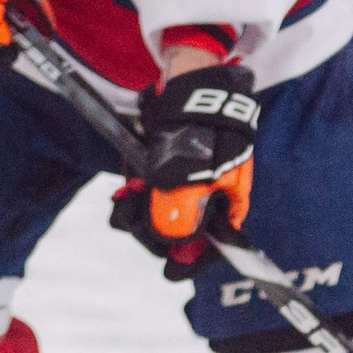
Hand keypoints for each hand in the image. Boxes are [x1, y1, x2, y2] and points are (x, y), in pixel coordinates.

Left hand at [110, 64, 258, 278]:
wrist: (188, 80)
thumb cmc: (200, 123)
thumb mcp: (194, 168)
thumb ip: (183, 206)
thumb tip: (172, 240)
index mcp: (226, 202)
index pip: (212, 247)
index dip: (191, 263)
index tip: (170, 272)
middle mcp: (206, 198)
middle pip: (177, 237)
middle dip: (152, 231)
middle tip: (133, 210)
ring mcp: (182, 185)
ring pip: (155, 218)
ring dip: (136, 213)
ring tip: (126, 196)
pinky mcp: (160, 171)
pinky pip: (142, 196)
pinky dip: (131, 196)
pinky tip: (125, 187)